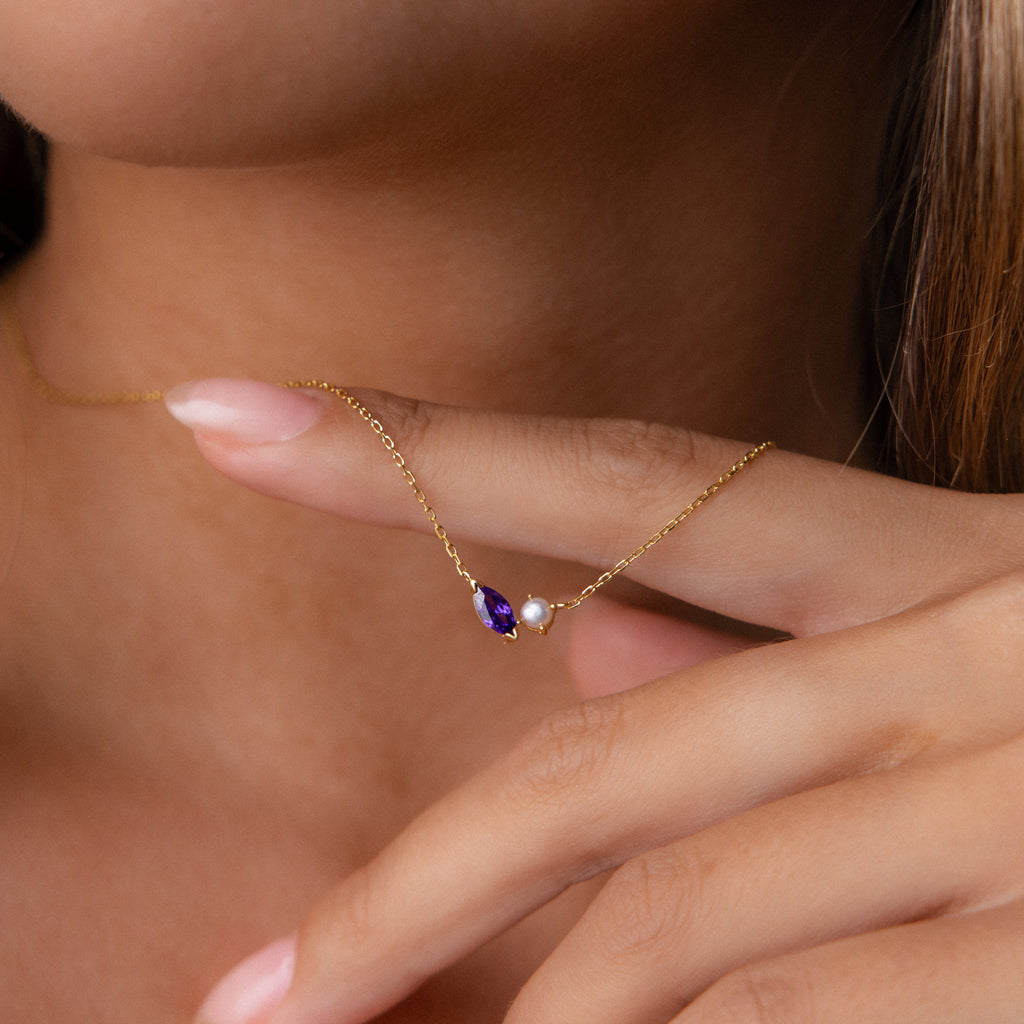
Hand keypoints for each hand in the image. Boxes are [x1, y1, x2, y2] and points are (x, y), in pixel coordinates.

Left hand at [168, 378, 1023, 1023]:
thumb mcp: (975, 654)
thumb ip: (768, 653)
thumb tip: (579, 648)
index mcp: (943, 565)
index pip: (633, 480)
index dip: (420, 451)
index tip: (227, 414)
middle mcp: (976, 664)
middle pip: (610, 762)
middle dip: (415, 883)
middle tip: (257, 987)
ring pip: (686, 921)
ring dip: (537, 1008)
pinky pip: (797, 1020)